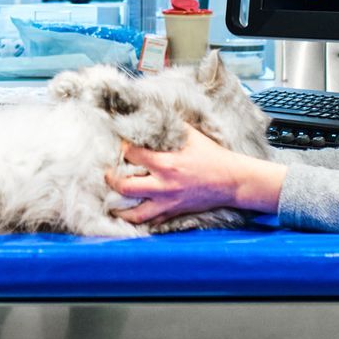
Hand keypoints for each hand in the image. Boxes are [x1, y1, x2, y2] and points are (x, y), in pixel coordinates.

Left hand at [109, 125, 285, 223]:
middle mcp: (164, 186)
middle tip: (107, 174)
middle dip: (112, 180)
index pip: (132, 155)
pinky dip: (141, 220)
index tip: (120, 145)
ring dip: (120, 209)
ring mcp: (168, 203)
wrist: (231, 181)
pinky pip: (152, 223)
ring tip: (111, 203)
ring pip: (135, 213)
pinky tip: (132, 215)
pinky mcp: (174, 213)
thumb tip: (152, 116)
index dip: (123, 148)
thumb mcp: (192, 135)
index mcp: (167, 163)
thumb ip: (170, 128)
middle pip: (126, 187)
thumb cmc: (212, 155)